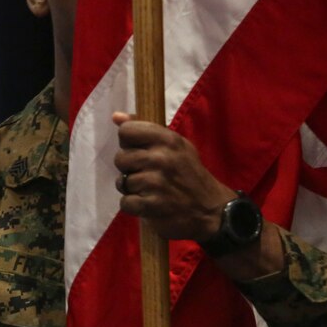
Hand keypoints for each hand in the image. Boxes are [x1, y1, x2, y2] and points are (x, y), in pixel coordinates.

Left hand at [113, 112, 234, 242]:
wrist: (210, 209)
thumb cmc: (189, 173)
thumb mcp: (176, 145)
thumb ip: (145, 129)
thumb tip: (116, 116)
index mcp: (167, 139)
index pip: (126, 131)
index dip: (128, 142)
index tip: (139, 150)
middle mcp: (161, 158)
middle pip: (120, 158)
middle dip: (129, 168)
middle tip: (146, 173)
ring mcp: (156, 182)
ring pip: (122, 182)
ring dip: (132, 188)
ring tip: (150, 190)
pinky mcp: (152, 205)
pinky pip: (125, 202)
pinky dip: (133, 206)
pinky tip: (148, 203)